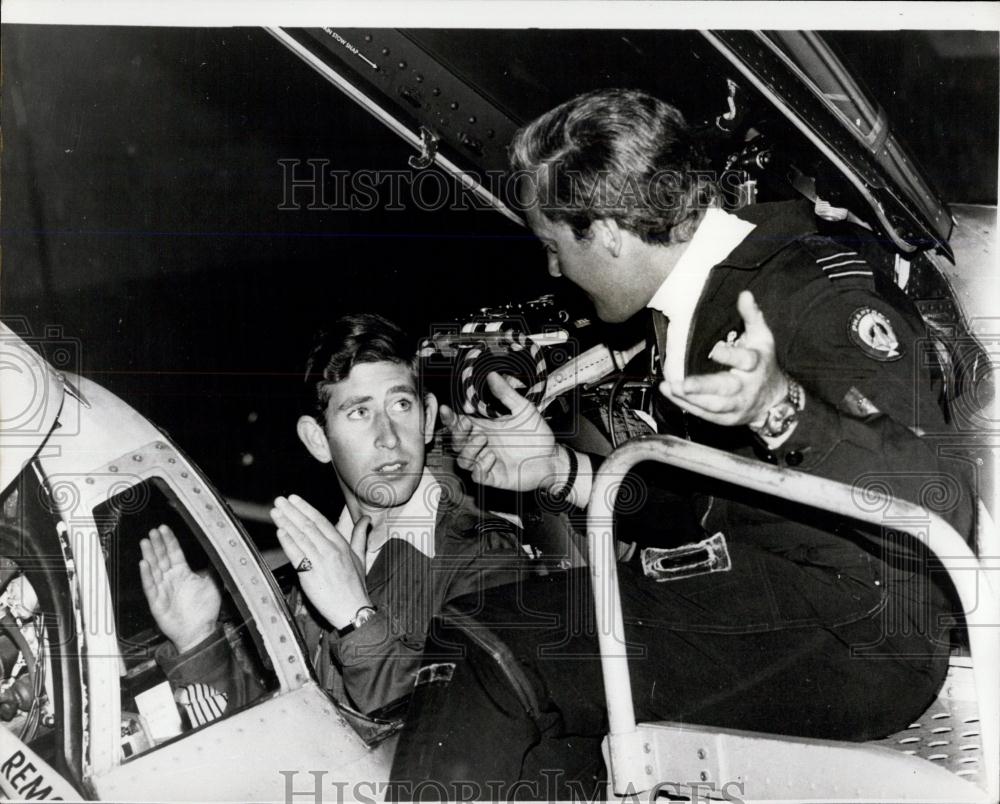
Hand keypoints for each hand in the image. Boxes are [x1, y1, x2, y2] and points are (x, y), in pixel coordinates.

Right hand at [139, 524, 221, 653]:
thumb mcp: (212, 584)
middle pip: (162, 558)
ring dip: (149, 555)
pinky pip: (150, 586)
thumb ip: (211, 569)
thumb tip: (216, 555)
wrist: (199, 632)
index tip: (164, 529)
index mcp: (183, 573)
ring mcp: (163, 589)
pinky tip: (144, 564)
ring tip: (145, 542)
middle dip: (157, 544)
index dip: (169, 540)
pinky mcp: (157, 601)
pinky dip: (147, 575)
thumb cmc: (204, 611)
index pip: (174, 552)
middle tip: (152, 531)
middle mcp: (171, 579)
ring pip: (154, 569)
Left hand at [270, 495, 370, 629]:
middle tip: (280, 500)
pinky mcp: (311, 575)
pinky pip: (297, 555)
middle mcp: (330, 550)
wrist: (352, 610)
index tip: (295, 499)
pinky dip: (288, 542)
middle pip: (308, 526)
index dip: (306, 508)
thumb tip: (366, 519)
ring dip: (286, 523)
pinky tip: (280, 532)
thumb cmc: (355, 586)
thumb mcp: (360, 557)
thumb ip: (360, 535)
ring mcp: (320, 562)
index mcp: (341, 545)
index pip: (321, 521)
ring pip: (301, 538)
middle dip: (292, 511)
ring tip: (276, 512)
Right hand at [441, 371, 565, 492]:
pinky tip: (492, 456)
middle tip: (469, 424)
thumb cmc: (537, 435)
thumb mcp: (523, 410)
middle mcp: (482, 446)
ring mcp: (486, 462)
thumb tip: (492, 375)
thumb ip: (506, 394)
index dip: (449, 418)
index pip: (459, 424)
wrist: (552, 458)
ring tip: (483, 439)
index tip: (447, 409)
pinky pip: (477, 474)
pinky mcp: (493, 477)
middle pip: (455, 442)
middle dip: (458, 433)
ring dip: (469, 448)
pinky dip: (481, 465)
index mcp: (484, 428)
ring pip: (462, 460)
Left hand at [659, 291, 787, 426]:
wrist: (775, 400)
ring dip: (689, 399)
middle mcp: (747, 387)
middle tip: (680, 384)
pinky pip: (706, 415)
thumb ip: (752, 316)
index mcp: (756, 364)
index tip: (714, 349)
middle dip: (702, 387)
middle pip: (725, 389)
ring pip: (713, 406)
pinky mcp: (728, 419)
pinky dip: (687, 407)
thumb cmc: (764, 363)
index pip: (744, 361)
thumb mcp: (762, 337)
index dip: (729, 356)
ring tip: (669, 387)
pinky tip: (671, 396)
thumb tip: (744, 294)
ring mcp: (738, 405)